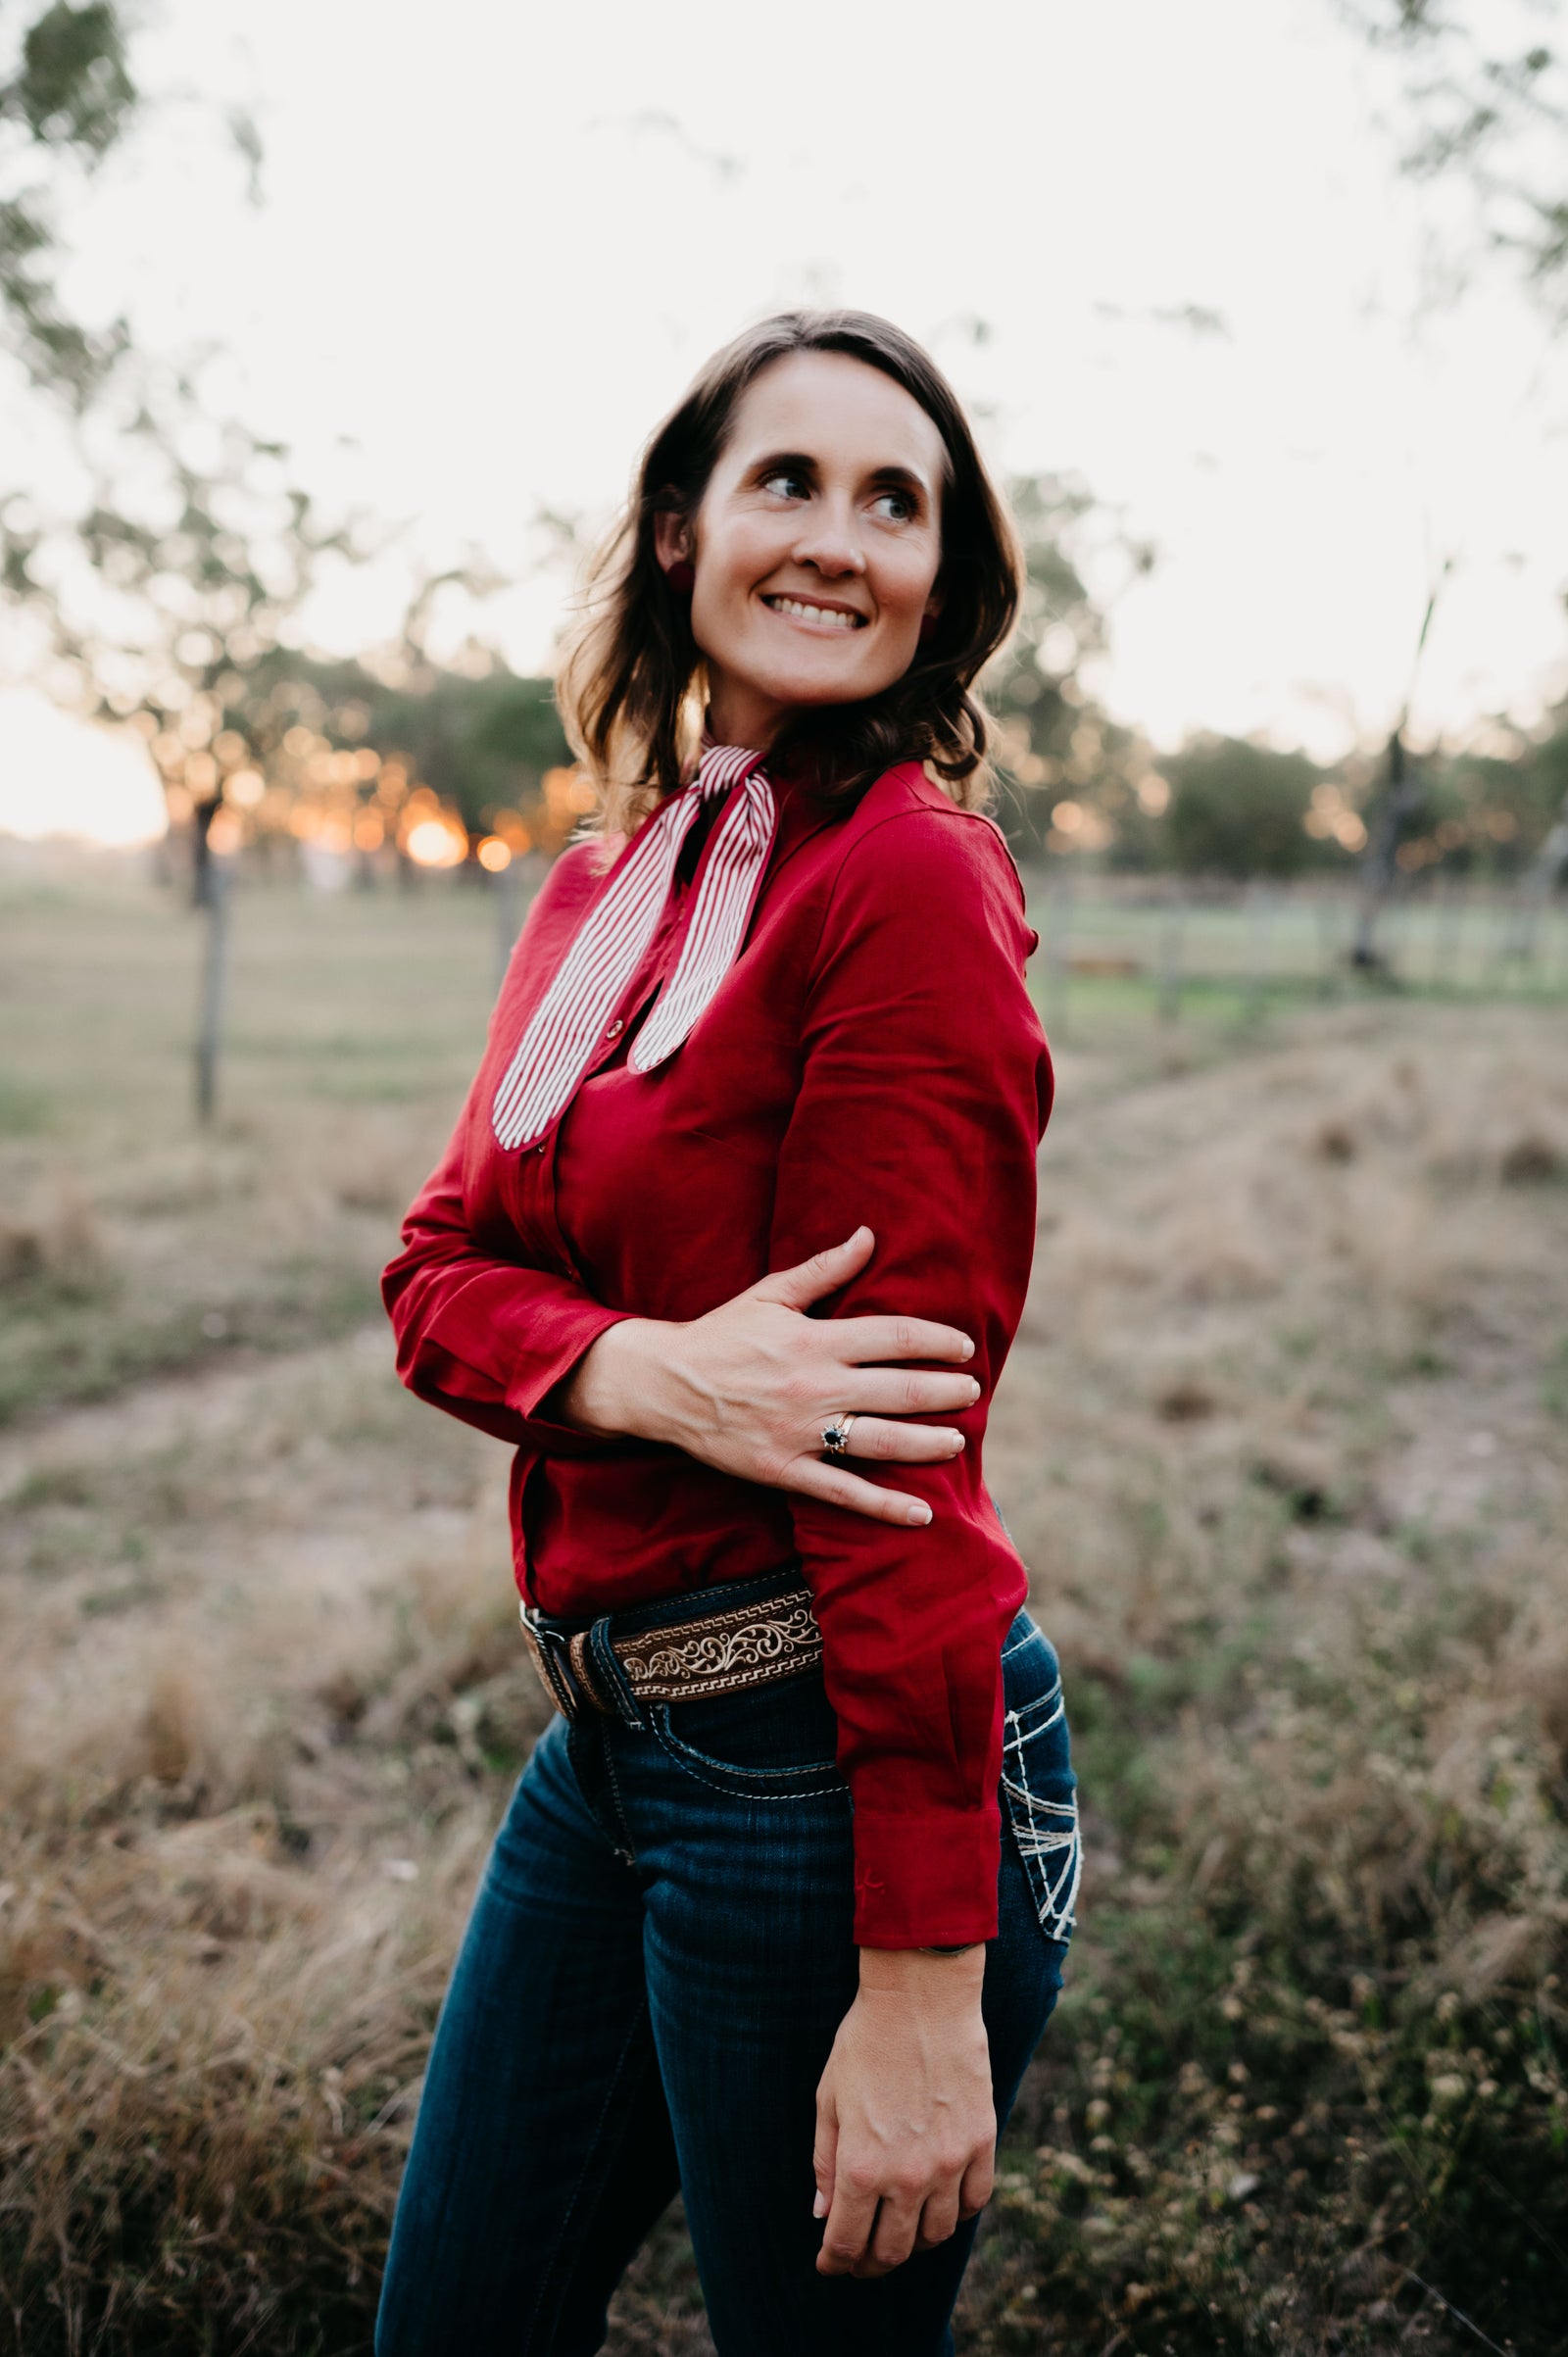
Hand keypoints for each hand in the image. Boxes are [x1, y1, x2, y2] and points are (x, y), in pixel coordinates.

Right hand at [557, 1228, 980, 1528]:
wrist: (665, 1385)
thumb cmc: (722, 1334)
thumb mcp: (771, 1294)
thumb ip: (824, 1269)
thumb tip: (868, 1235)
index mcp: (814, 1339)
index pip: (893, 1336)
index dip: (936, 1340)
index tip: (963, 1346)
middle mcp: (814, 1386)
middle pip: (899, 1389)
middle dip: (944, 1392)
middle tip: (972, 1392)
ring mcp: (800, 1432)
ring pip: (880, 1441)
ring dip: (927, 1443)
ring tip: (957, 1440)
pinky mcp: (784, 1470)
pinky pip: (843, 1492)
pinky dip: (885, 1505)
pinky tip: (921, 1513)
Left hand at [813, 1947, 993, 2276]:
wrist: (922, 1997)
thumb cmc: (865, 2042)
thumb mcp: (829, 2099)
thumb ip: (826, 2163)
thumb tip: (824, 2214)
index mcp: (862, 2166)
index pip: (847, 2241)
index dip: (835, 2261)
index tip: (829, 2264)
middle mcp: (908, 2175)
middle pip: (892, 2250)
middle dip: (870, 2263)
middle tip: (860, 2258)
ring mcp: (950, 2162)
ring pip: (935, 2234)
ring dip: (914, 2242)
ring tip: (899, 2231)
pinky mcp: (982, 2143)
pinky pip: (973, 2202)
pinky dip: (955, 2214)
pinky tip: (939, 2205)